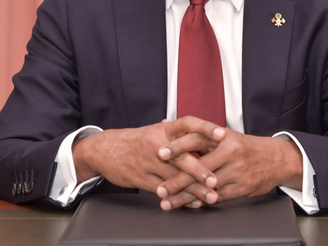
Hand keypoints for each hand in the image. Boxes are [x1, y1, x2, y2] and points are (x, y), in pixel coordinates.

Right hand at [71, 118, 221, 205]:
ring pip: (174, 178)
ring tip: (211, 197)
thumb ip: (177, 131)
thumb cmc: (136, 141)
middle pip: (182, 156)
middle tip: (216, 180)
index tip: (222, 135)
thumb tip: (199, 127)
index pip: (188, 124)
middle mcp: (157, 144)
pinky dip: (178, 198)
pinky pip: (162, 190)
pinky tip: (191, 203)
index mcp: (164, 130)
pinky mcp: (141, 178)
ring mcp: (148, 162)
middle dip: (200, 170)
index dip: (205, 128)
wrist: (105, 149)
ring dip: (194, 189)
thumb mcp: (155, 131)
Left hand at [156, 128, 303, 209]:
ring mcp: (237, 171)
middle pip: (199, 167)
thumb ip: (195, 133)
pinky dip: (202, 201)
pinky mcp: (243, 187)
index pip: (197, 139)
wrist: (277, 159)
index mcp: (223, 137)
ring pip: (206, 186)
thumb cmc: (243, 147)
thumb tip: (166, 121)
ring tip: (168, 202)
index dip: (178, 147)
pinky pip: (218, 196)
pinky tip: (190, 205)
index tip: (159, 153)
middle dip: (177, 180)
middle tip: (160, 189)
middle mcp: (230, 152)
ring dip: (186, 196)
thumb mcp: (223, 136)